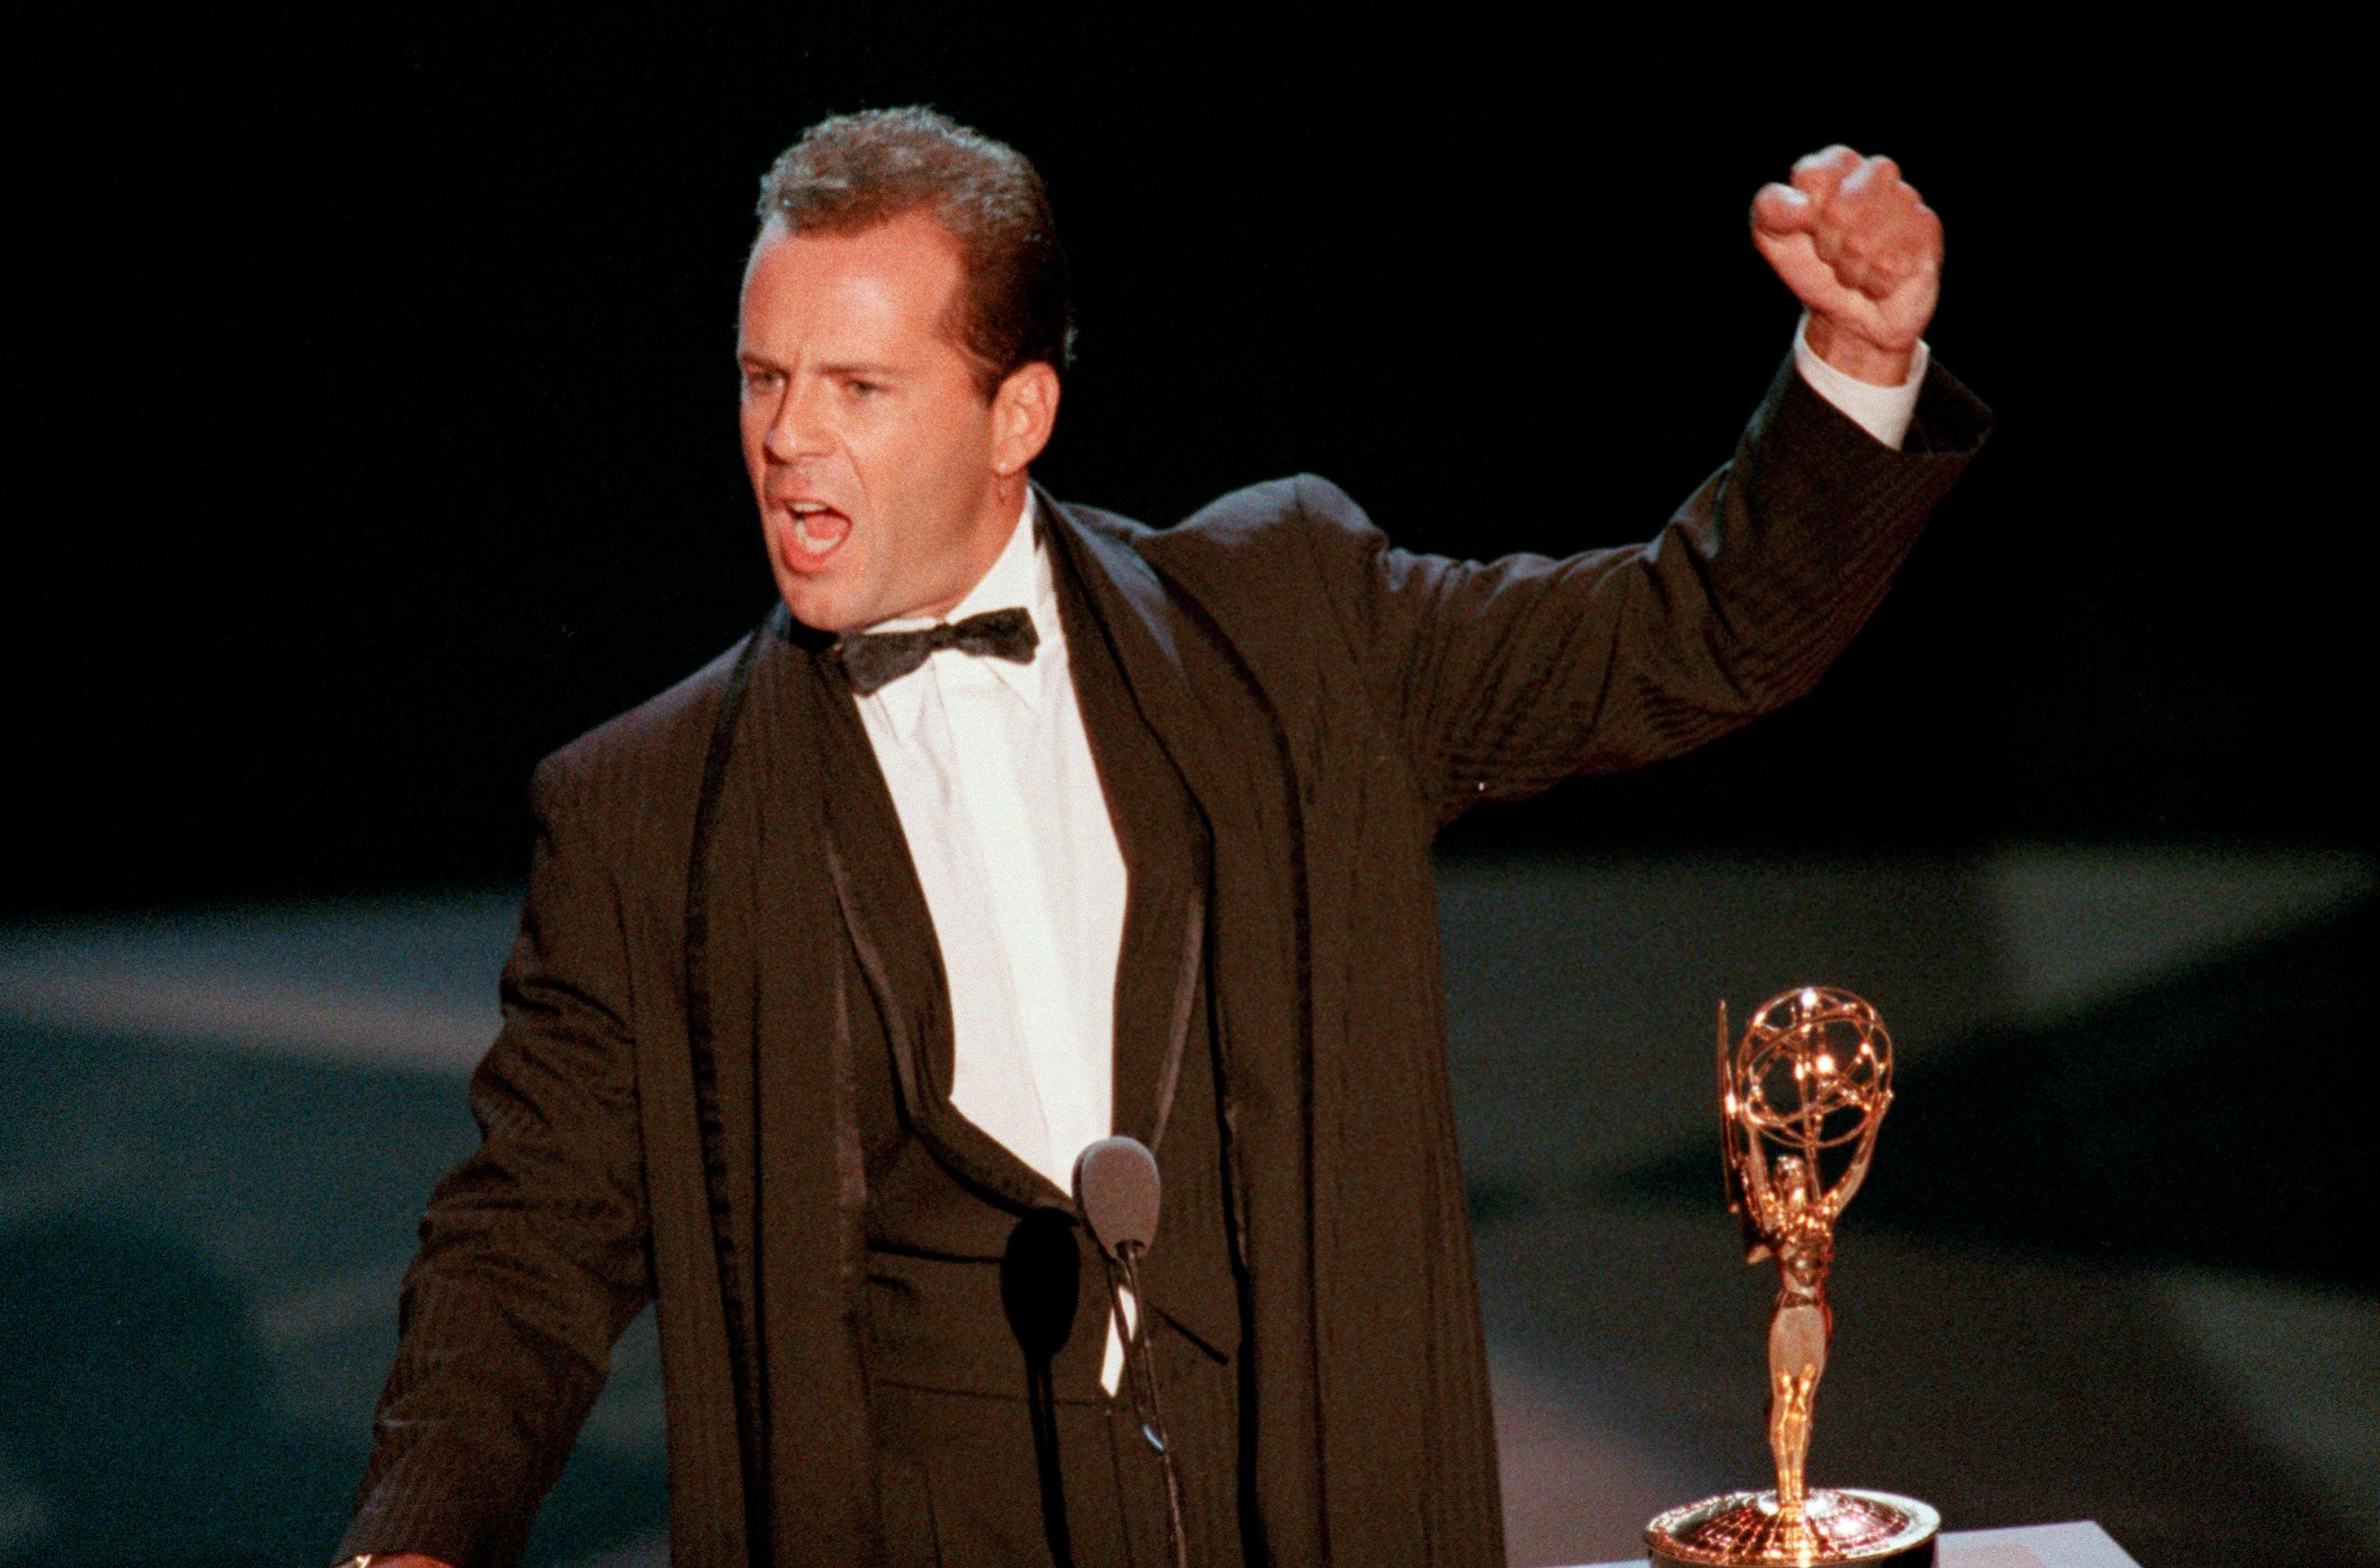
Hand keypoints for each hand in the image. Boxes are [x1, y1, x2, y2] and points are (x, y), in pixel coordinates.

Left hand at [1752, 146, 1941, 385]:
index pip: (1812, 175)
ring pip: (1863, 242)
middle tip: (1832, 254)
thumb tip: (1802, 205)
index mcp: (1837, 164)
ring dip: (1850, 269)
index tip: (1807, 228)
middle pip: (1838, 211)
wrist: (1850, 313)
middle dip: (1827, 246)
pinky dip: (1874, 283)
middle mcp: (1875, 173)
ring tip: (1856, 268)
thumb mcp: (1772, 236)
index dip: (1802, 215)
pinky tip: (1878, 279)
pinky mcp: (1927, 230)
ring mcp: (1906, 199)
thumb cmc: (1813, 266)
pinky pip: (1890, 264)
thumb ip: (1771, 208)